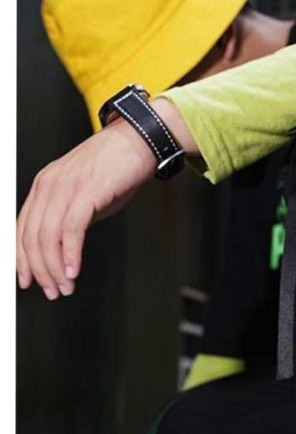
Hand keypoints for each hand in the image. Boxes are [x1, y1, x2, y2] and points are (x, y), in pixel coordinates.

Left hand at [16, 118, 156, 299]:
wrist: (136, 142)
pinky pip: (71, 229)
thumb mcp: (84, 196)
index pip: (22, 228)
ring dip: (55, 268)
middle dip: (40, 270)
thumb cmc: (114, 169)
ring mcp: (66, 187)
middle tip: (52, 290)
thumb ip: (70, 219)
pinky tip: (74, 270)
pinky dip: (70, 254)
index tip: (28, 280)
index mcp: (44, 186)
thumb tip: (65, 248)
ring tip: (65, 286)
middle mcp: (49, 185)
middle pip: (32, 237)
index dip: (22, 259)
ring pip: (48, 236)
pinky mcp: (86, 191)